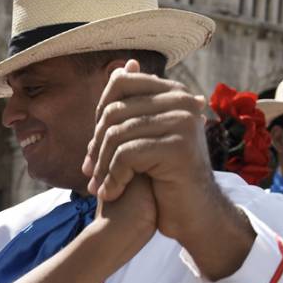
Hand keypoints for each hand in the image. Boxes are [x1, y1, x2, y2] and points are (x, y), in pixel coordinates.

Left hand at [83, 59, 212, 242]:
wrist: (192, 214)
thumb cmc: (162, 178)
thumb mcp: (144, 138)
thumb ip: (130, 109)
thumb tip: (118, 69)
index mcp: (172, 94)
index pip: (120, 84)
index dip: (99, 115)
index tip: (95, 147)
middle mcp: (181, 102)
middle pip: (113, 113)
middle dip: (96, 146)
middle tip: (90, 172)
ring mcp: (183, 122)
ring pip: (116, 135)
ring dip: (101, 166)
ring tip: (99, 187)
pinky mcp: (178, 147)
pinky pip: (127, 155)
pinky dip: (113, 178)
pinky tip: (111, 194)